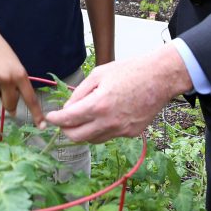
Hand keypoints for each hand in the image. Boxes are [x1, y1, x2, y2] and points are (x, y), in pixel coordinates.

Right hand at [0, 26, 44, 126]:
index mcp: (20, 75)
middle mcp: (7, 79)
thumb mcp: (14, 65)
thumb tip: (12, 109)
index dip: (36, 114)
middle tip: (2, 88)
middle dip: (8, 103)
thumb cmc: (0, 52)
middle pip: (10, 105)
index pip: (30, 98)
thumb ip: (16, 85)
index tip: (42, 126)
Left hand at [45, 45, 191, 142]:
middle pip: (77, 137)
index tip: (49, 118)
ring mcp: (121, 130)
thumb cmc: (130, 70)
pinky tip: (105, 115)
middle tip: (63, 121)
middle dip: (66, 130)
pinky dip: (102, 129)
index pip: (68, 120)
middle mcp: (109, 122)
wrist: (160, 77)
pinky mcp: (131, 133)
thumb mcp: (99, 74)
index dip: (55, 120)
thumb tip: (68, 108)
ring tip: (85, 117)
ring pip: (93, 139)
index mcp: (98, 105)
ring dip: (84, 131)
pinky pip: (109, 136)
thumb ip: (80, 93)